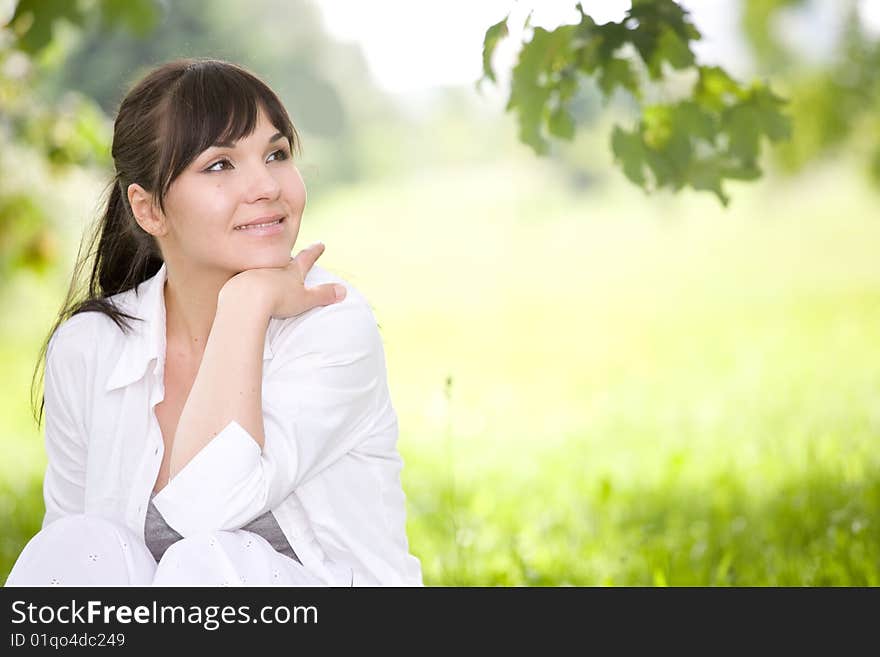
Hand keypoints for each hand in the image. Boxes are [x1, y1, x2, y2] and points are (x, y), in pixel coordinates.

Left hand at [220, 242, 345, 318]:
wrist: (246, 299)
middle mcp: (273, 267)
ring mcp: (254, 273)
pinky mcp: (238, 282)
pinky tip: (244, 288)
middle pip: (282, 260)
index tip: (321, 244)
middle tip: (291, 255)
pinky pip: (245, 280)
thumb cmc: (278, 299)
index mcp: (291, 270)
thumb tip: (344, 290)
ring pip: (262, 268)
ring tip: (266, 272)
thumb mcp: (306, 298)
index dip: (315, 252)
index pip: (306, 258)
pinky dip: (247, 282)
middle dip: (288, 258)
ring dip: (266, 269)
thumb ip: (323, 294)